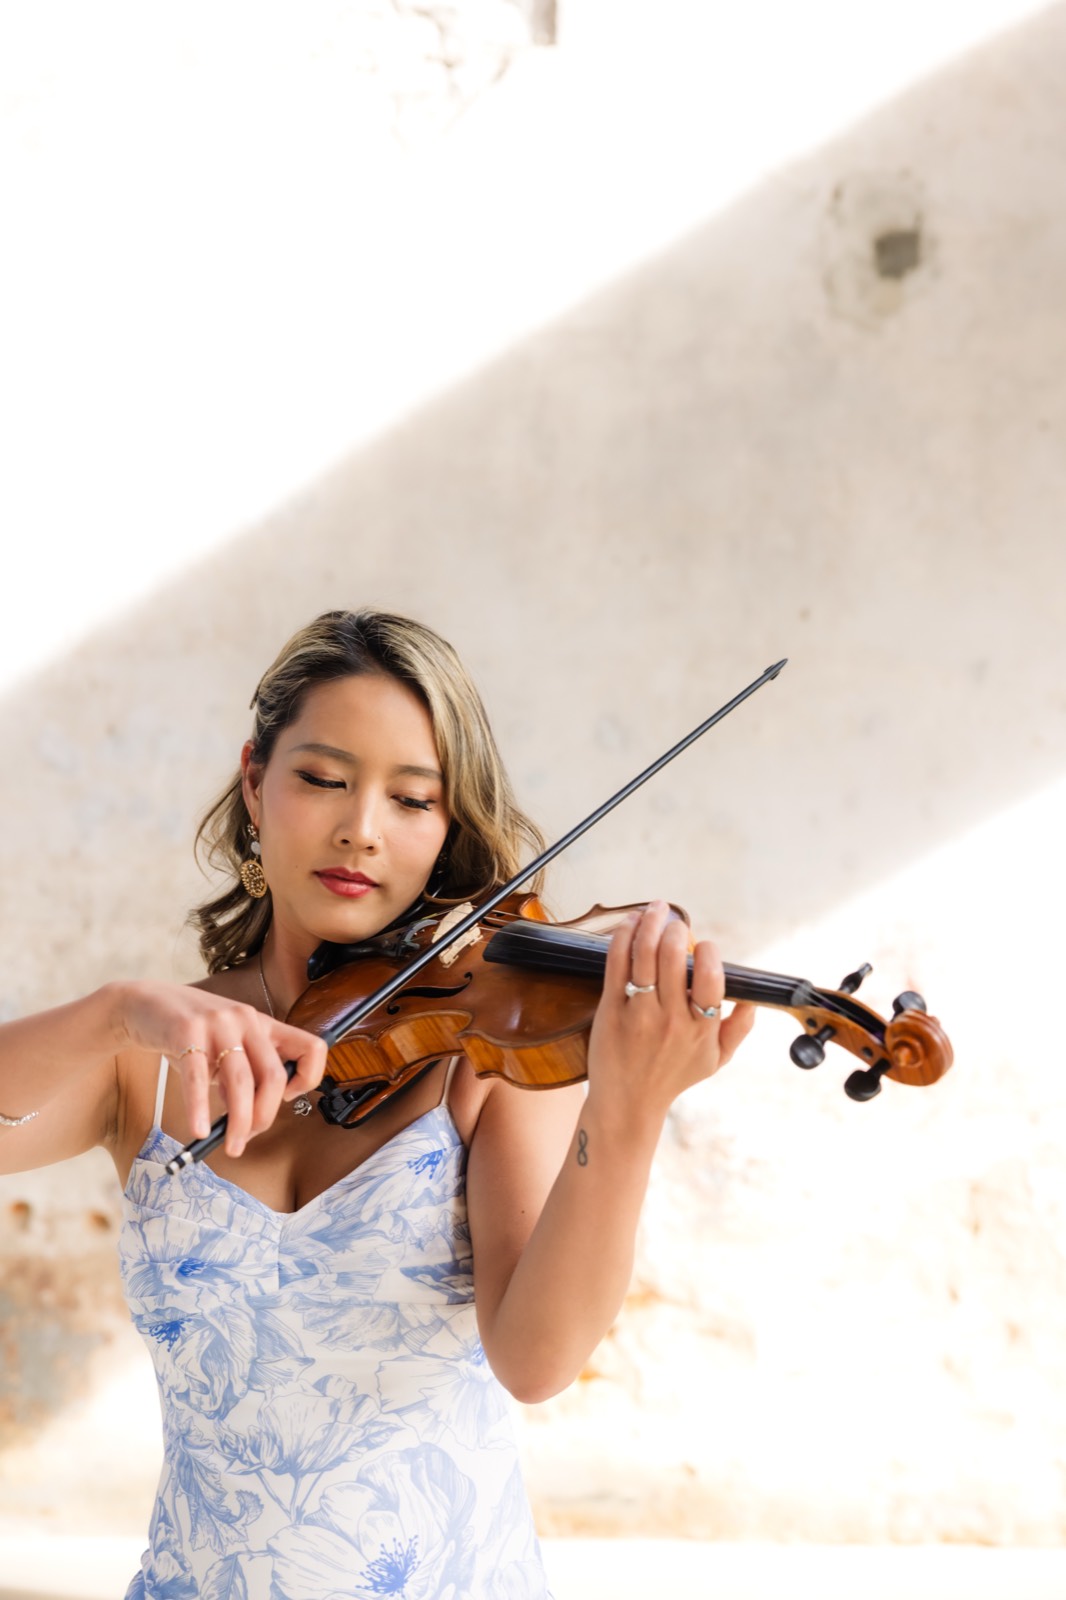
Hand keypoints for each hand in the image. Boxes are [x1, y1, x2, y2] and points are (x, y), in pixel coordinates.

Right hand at [114, 981, 327, 1154]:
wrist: (142, 1004)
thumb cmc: (188, 1035)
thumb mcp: (224, 1050)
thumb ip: (241, 1078)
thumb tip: (250, 1120)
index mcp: (263, 1025)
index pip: (311, 1047)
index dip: (308, 1078)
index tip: (286, 1098)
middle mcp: (246, 1020)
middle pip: (274, 1075)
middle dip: (264, 1116)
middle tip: (247, 1139)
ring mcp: (218, 1023)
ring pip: (241, 1081)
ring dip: (239, 1121)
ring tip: (230, 1146)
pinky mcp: (186, 1030)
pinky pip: (197, 1078)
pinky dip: (200, 1109)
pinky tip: (199, 1130)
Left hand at [586, 901, 754, 1123]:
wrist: (627, 1102)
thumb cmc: (673, 1077)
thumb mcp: (716, 1061)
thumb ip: (739, 1031)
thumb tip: (752, 1002)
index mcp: (701, 1030)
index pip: (712, 980)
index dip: (709, 953)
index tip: (704, 945)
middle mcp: (670, 1020)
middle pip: (674, 959)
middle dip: (676, 929)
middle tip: (676, 922)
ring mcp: (638, 1015)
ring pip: (644, 955)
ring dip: (650, 923)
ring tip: (656, 909)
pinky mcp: (610, 1010)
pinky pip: (617, 964)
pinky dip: (623, 936)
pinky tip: (631, 922)